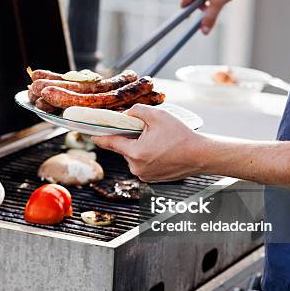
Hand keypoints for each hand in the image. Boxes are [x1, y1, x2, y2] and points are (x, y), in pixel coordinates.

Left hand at [92, 104, 209, 181]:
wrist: (201, 156)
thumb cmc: (181, 136)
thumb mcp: (158, 116)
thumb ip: (137, 111)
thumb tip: (125, 114)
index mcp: (135, 152)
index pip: (109, 142)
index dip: (99, 135)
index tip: (89, 131)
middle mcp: (137, 167)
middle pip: (124, 148)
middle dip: (131, 138)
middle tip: (147, 130)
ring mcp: (144, 175)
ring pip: (134, 156)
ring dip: (140, 147)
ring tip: (159, 141)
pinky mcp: (152, 179)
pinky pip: (143, 164)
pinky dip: (148, 156)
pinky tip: (162, 150)